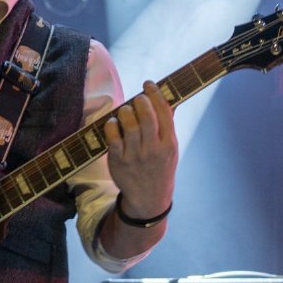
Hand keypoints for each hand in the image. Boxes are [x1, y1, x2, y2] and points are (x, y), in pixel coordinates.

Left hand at [103, 80, 177, 218]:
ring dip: (124, 111)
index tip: (148, 84)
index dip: (155, 93)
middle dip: (140, 100)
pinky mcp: (118, 162)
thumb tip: (166, 98)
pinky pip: (112, 138)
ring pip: (128, 124)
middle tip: (136, 99)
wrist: (148, 198)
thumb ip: (168, 125)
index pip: (164, 112)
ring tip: (124, 111)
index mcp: (169, 144)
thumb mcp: (171, 149)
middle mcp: (153, 149)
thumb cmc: (159, 168)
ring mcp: (135, 156)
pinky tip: (113, 124)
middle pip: (146, 115)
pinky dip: (111, 125)